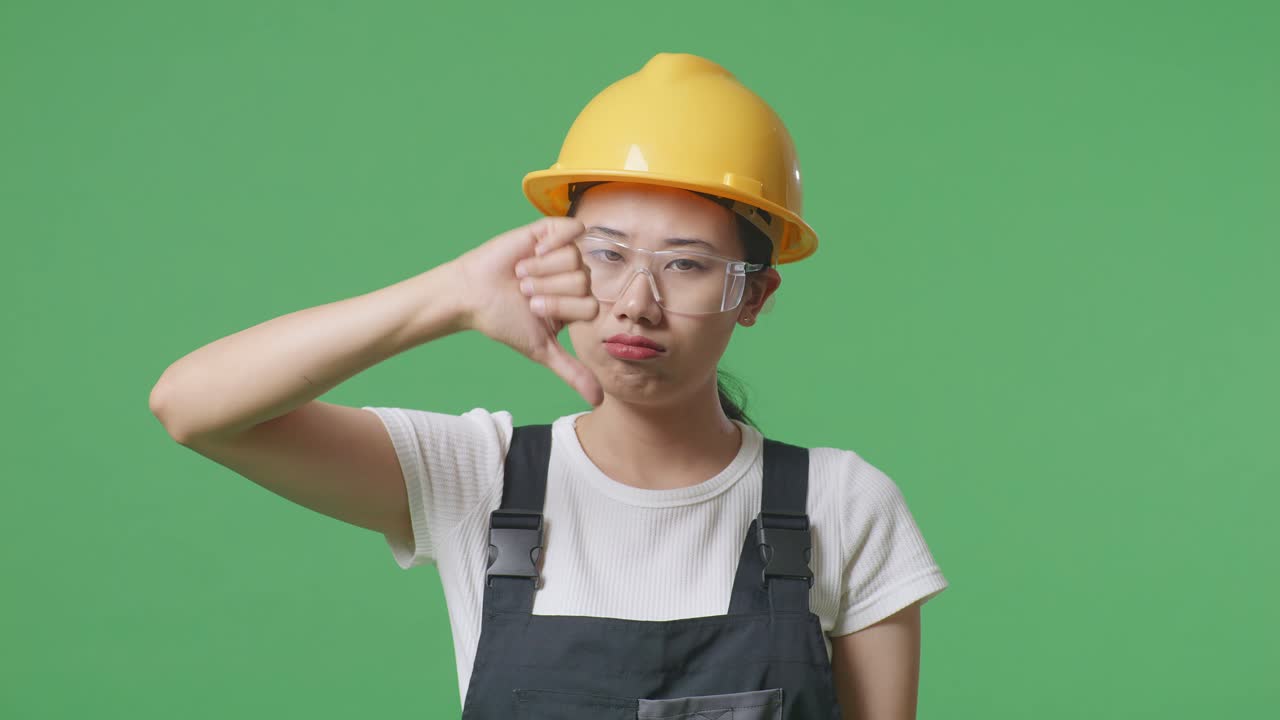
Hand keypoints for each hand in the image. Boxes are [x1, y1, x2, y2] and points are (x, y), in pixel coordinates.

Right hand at [453, 216, 602, 406]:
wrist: (472, 294)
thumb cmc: (503, 322)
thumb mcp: (541, 349)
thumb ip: (572, 371)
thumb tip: (599, 402)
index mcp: (577, 304)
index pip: (590, 306)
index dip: (559, 308)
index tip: (532, 309)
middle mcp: (573, 278)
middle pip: (583, 282)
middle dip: (548, 289)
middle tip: (523, 290)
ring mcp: (562, 253)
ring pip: (575, 259)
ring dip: (542, 269)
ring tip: (521, 273)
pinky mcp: (549, 231)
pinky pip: (571, 230)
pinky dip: (552, 242)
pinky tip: (534, 250)